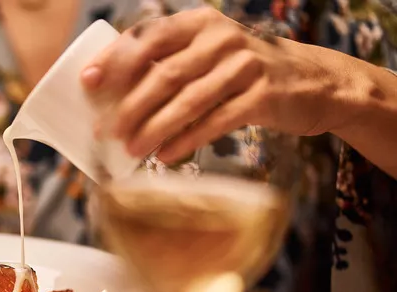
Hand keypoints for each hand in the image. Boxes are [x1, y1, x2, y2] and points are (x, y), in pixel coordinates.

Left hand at [80, 8, 352, 162]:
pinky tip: (166, 156)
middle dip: (129, 105)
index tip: (88, 82)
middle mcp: (221, 38)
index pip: (149, 37)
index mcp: (200, 22)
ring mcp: (245, 65)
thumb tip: (113, 100)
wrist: (314, 82)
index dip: (115, 59)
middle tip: (105, 130)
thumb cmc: (245, 73)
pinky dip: (186, 140)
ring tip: (131, 149)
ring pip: (187, 100)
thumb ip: (172, 66)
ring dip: (154, 128)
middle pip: (164, 74)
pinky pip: (216, 121)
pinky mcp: (263, 95)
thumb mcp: (210, 55)